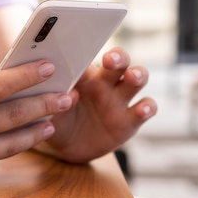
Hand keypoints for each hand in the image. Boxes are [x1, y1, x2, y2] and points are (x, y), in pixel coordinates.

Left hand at [37, 47, 156, 162]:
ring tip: (132, 77)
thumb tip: (63, 94)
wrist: (67, 146)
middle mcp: (104, 83)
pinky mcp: (130, 120)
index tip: (81, 52)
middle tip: (111, 60)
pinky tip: (142, 109)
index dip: (87, 52)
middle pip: (119, 61)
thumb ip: (53, 100)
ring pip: (136, 79)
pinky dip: (147, 107)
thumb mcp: (50, 111)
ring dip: (137, 74)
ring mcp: (119, 100)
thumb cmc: (57, 119)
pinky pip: (145, 109)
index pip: (88, 57)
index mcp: (82, 76)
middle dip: (118, 57)